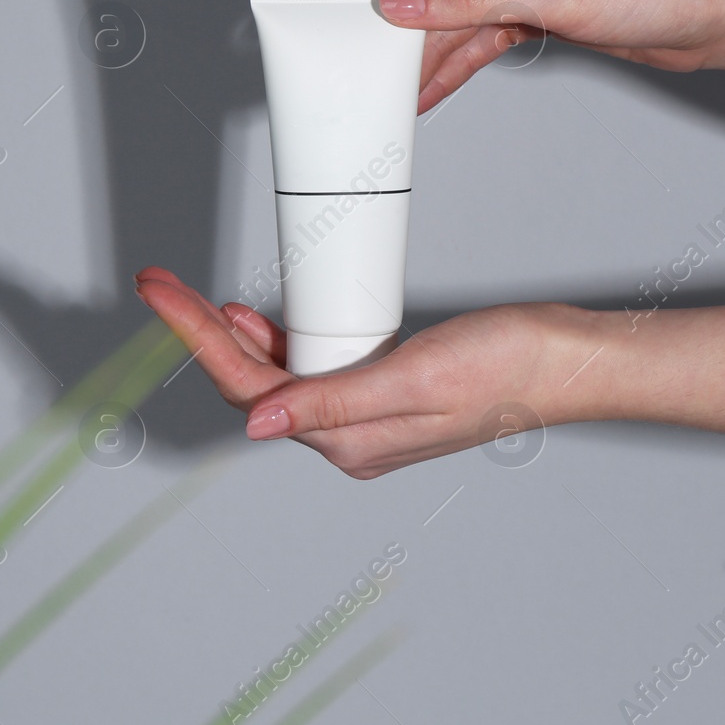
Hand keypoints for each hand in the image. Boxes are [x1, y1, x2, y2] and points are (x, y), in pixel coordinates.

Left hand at [133, 267, 605, 477]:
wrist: (562, 359)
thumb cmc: (504, 367)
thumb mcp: (412, 378)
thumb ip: (332, 402)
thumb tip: (256, 423)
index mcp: (347, 439)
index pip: (249, 390)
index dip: (196, 336)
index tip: (161, 292)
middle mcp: (348, 436)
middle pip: (252, 385)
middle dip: (201, 334)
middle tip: (162, 285)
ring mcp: (364, 415)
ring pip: (277, 379)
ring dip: (233, 340)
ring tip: (196, 300)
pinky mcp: (380, 390)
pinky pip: (310, 371)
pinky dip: (278, 343)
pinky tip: (263, 321)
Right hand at [355, 0, 724, 112]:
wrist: (716, 14)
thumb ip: (470, 0)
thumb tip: (401, 1)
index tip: (333, 28)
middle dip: (394, 39)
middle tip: (358, 80)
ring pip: (448, 25)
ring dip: (422, 62)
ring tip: (387, 101)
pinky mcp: (531, 10)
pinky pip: (476, 41)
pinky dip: (454, 69)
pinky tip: (427, 94)